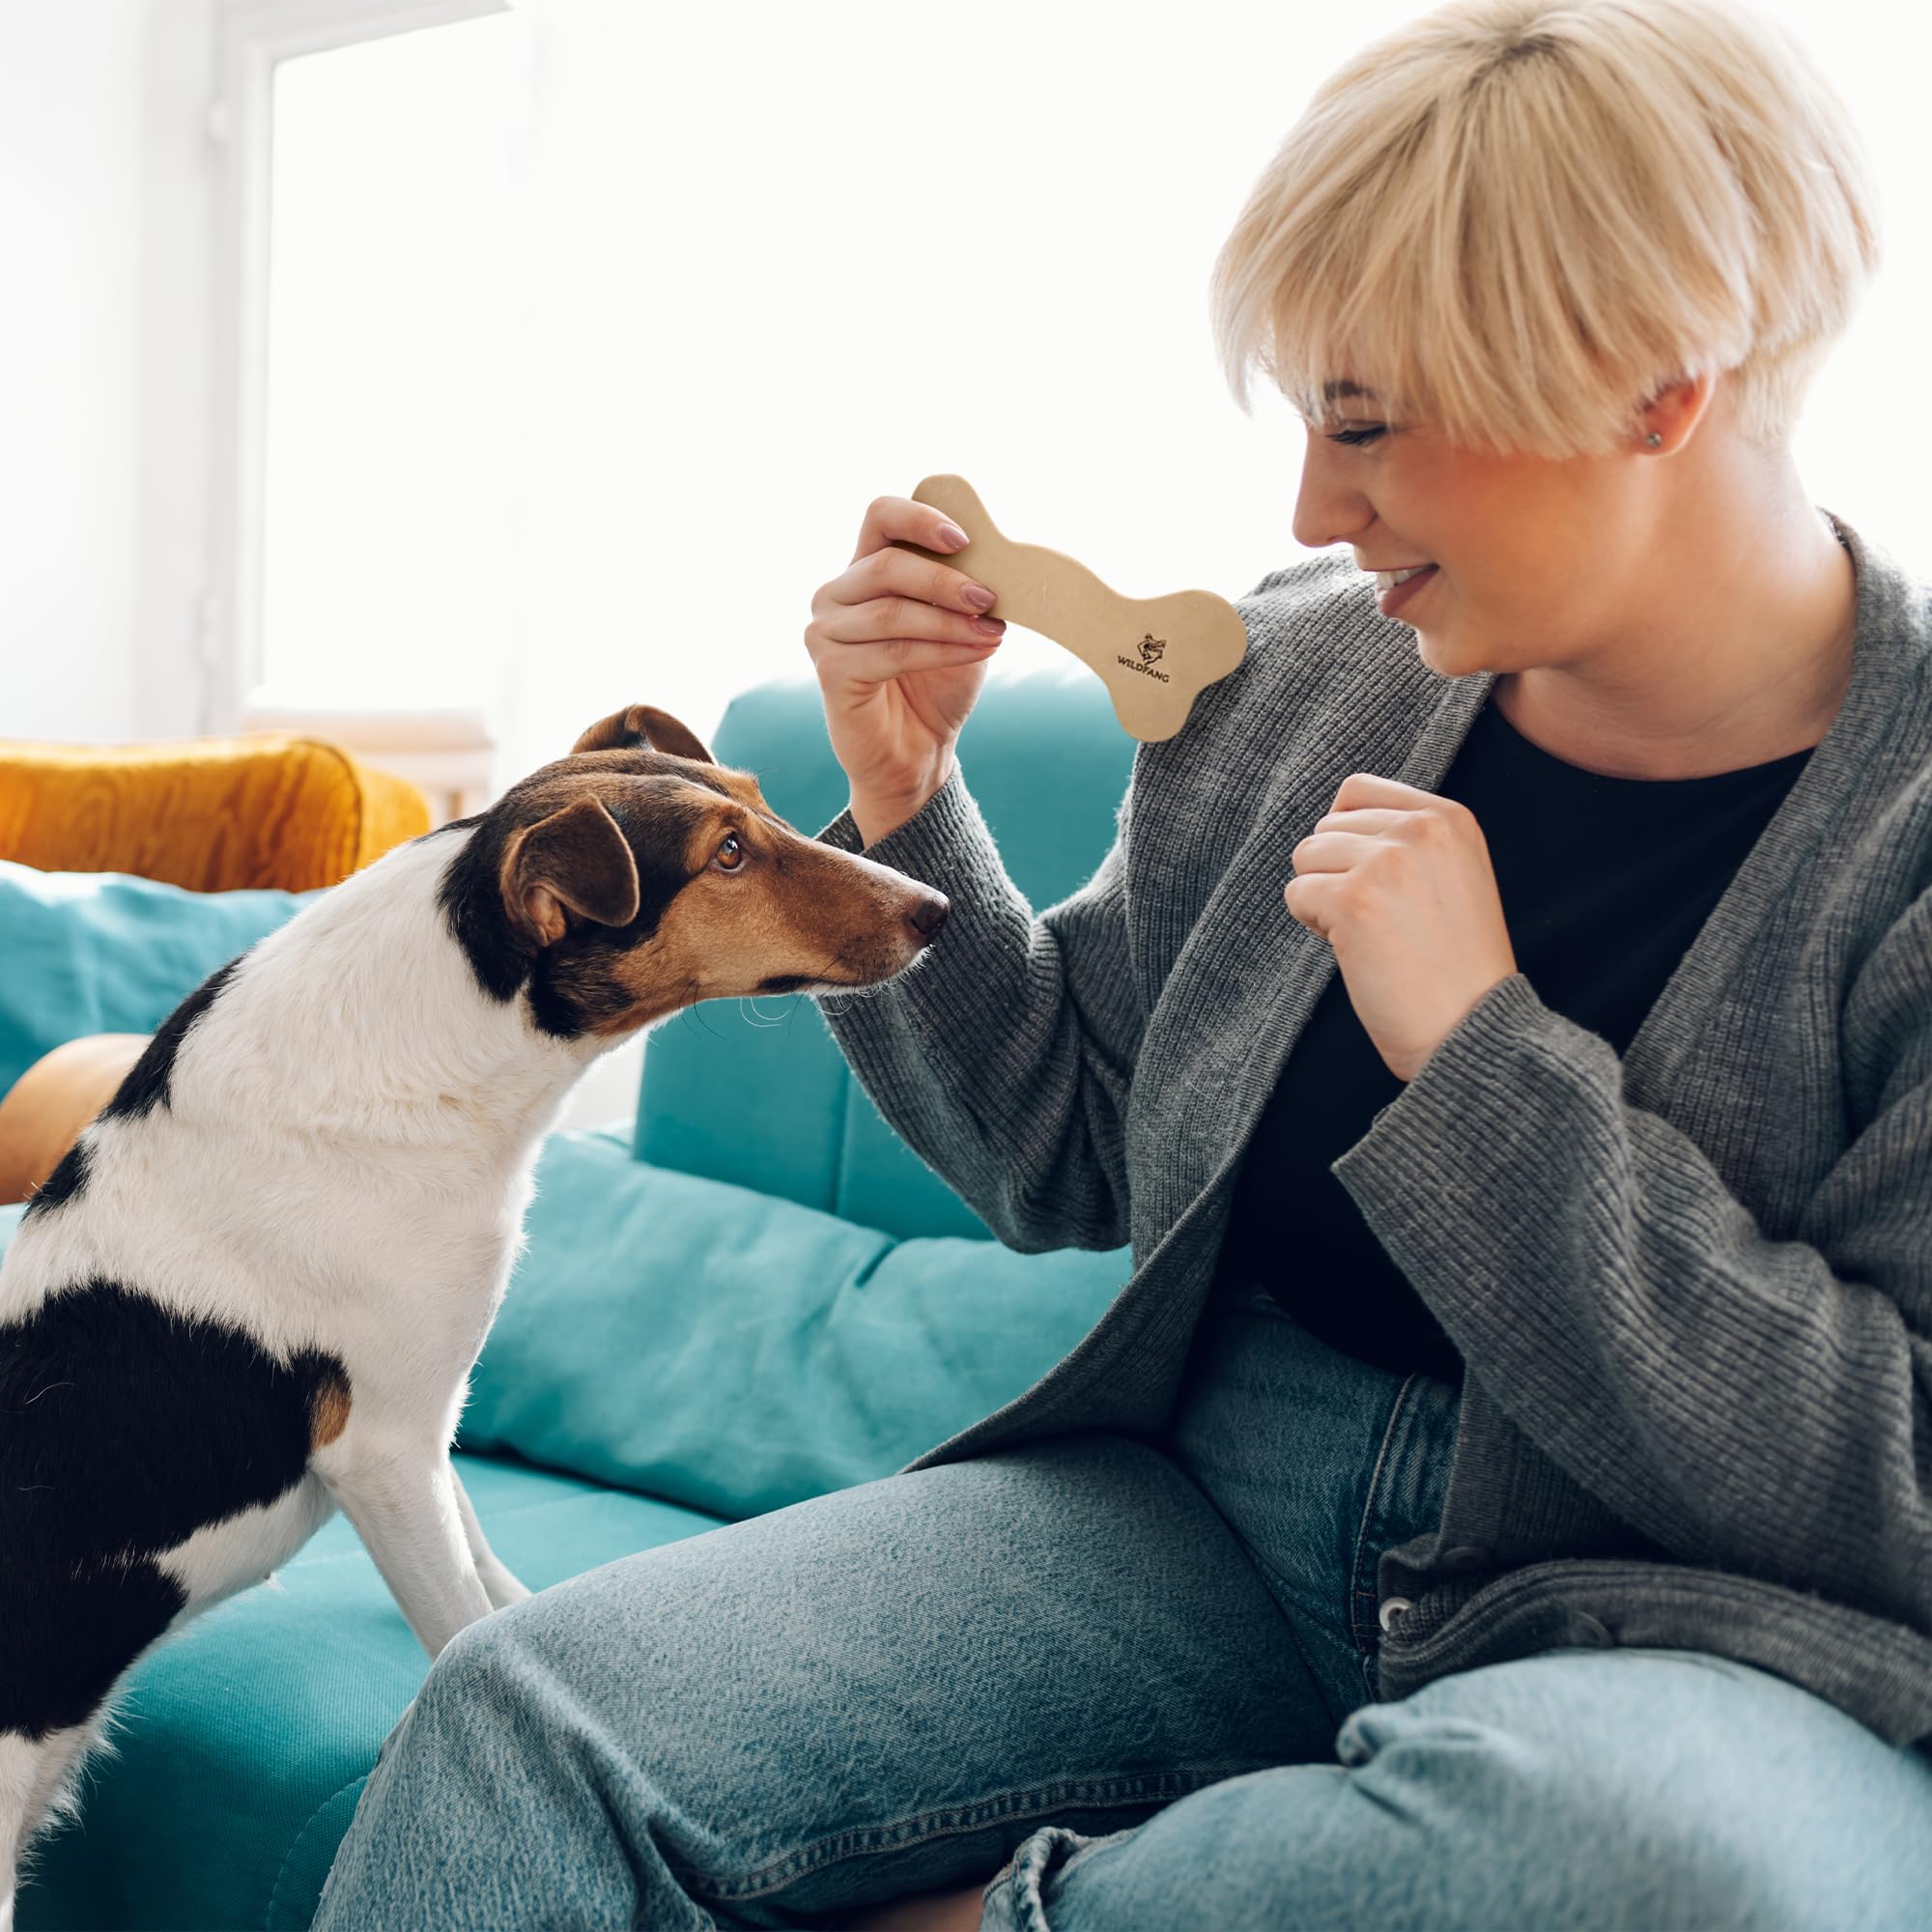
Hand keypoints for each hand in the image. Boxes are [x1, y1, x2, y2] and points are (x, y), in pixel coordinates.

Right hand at [803, 495, 1009, 810]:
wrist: (918, 753)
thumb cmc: (937, 685)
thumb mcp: (961, 626)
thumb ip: (966, 590)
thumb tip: (1002, 562)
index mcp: (865, 570)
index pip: (880, 516)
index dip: (920, 518)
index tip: (965, 540)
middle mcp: (835, 595)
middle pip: (886, 565)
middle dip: (945, 581)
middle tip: (989, 599)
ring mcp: (825, 632)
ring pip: (892, 612)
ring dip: (950, 622)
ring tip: (992, 633)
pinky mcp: (830, 671)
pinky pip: (891, 652)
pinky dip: (940, 651)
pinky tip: (975, 653)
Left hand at [1284, 773, 1517, 1082]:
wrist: (1470, 1026)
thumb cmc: (1456, 965)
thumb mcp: (1454, 875)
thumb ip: (1408, 840)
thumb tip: (1333, 823)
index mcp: (1448, 817)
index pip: (1357, 790)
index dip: (1345, 835)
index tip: (1370, 878)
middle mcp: (1419, 829)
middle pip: (1325, 826)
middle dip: (1333, 871)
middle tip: (1373, 918)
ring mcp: (1386, 862)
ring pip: (1305, 856)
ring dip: (1320, 897)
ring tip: (1364, 932)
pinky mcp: (1354, 900)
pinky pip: (1296, 894)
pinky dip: (1312, 923)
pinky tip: (1352, 949)